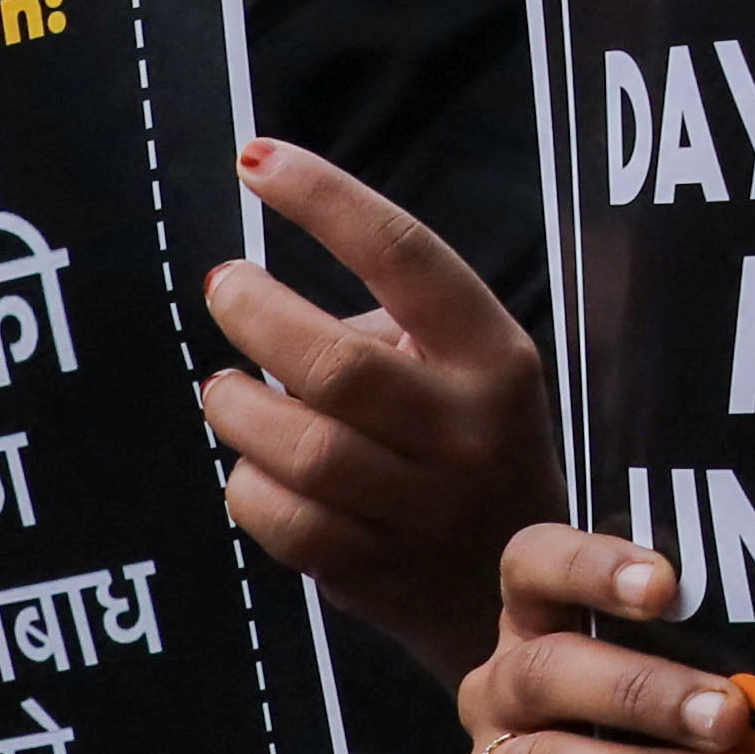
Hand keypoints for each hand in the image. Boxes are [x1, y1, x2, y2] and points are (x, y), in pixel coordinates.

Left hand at [194, 137, 547, 685]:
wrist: (529, 596)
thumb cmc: (471, 446)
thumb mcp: (474, 371)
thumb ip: (392, 331)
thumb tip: (270, 310)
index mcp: (497, 355)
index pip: (406, 256)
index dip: (325, 199)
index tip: (256, 157)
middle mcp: (469, 429)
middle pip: (334, 365)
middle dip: (257, 313)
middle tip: (225, 286)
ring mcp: (424, 508)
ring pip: (298, 448)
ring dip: (236, 406)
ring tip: (226, 390)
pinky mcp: (375, 573)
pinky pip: (279, 519)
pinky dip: (246, 484)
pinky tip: (254, 467)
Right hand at [450, 524, 754, 753]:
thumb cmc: (652, 736)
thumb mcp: (675, 681)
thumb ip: (710, 655)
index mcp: (535, 625)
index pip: (533, 565)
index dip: (590, 567)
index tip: (668, 585)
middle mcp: (498, 694)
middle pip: (545, 672)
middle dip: (644, 693)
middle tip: (732, 716)